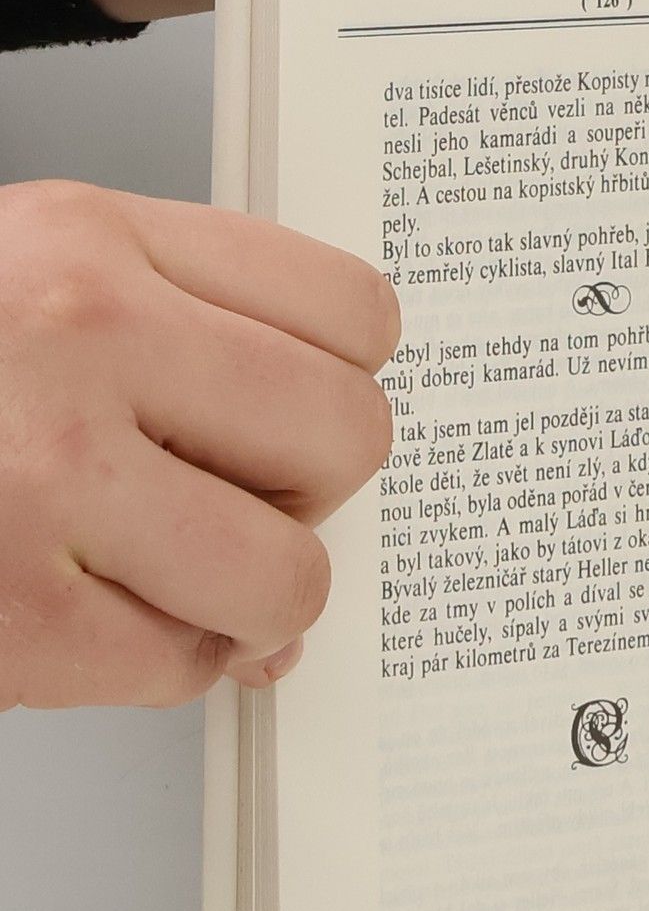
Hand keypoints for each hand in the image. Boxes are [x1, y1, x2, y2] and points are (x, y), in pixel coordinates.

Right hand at [0, 183, 398, 709]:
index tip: (291, 413)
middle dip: (307, 491)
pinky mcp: (17, 622)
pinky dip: (156, 662)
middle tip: (229, 497)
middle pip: (349, 437)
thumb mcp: (22, 279)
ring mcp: (42, 484)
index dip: (337, 380)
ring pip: (288, 575)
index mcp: (86, 243)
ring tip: (166, 569)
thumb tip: (312, 448)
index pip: (354, 312)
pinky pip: (183, 666)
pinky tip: (90, 616)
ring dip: (243, 596)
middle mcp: (78, 341)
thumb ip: (176, 334)